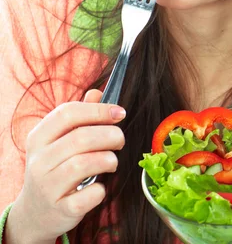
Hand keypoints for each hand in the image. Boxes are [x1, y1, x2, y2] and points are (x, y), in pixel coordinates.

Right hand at [4, 90, 125, 243]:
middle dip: (110, 135)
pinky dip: (101, 190)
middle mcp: (39, 161)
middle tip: (120, 140)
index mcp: (39, 138)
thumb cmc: (55, 169)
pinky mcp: (61, 209)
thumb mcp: (59, 141)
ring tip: (111, 162)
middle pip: (81, 137)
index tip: (120, 113)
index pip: (68, 113)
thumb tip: (96, 92)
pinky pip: (89, 195)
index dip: (99, 110)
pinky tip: (99, 187)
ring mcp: (47, 186)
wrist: (35, 214)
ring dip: (108, 159)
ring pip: (84, 163)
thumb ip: (78, 117)